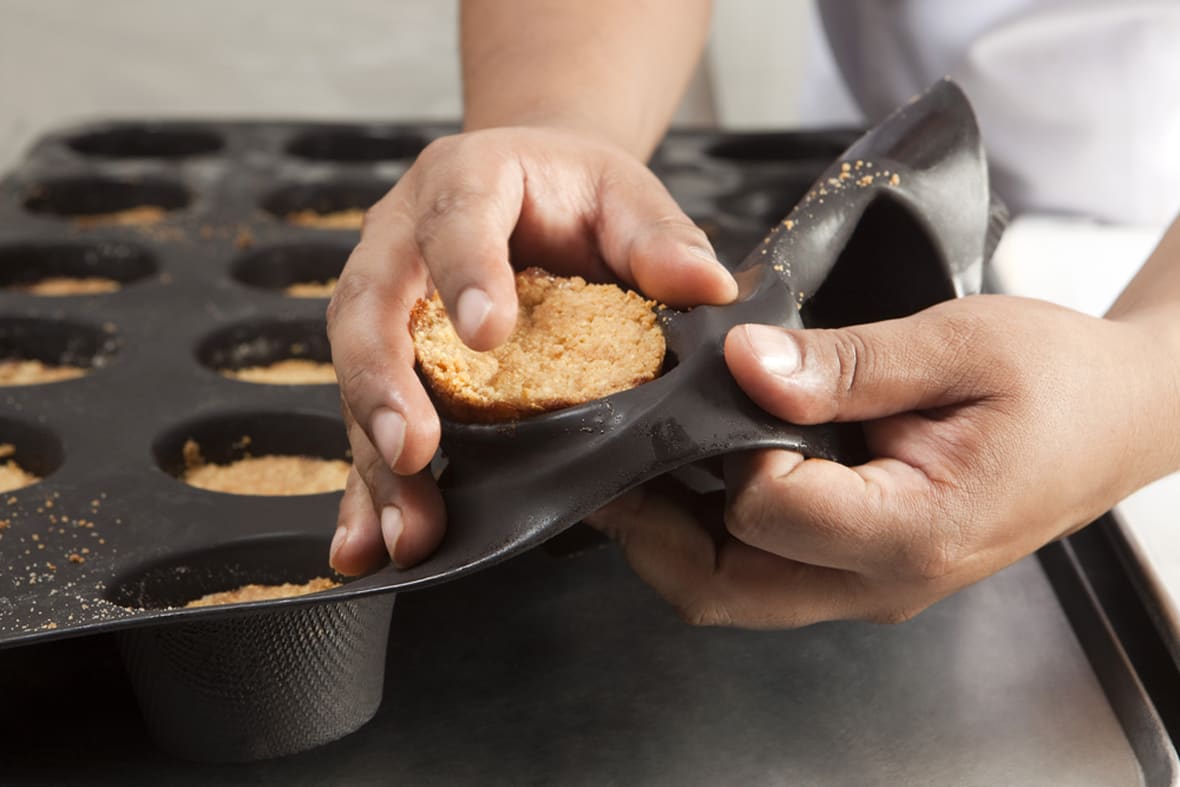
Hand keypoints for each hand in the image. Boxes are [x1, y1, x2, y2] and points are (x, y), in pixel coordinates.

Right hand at [326, 126, 737, 573]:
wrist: (533, 187)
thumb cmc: (576, 194)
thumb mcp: (625, 196)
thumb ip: (659, 237)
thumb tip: (706, 287)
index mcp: (465, 181)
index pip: (455, 220)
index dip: (464, 273)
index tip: (488, 335)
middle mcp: (402, 238)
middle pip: (370, 306)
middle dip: (383, 384)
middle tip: (414, 451)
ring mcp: (384, 300)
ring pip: (355, 374)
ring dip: (374, 457)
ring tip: (404, 529)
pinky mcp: (384, 358)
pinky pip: (364, 421)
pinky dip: (365, 488)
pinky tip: (366, 546)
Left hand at [585, 295, 1178, 627]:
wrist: (1118, 417)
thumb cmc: (1056, 377)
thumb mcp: (960, 344)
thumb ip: (847, 363)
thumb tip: (742, 365)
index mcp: (914, 529)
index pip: (764, 509)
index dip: (725, 446)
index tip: (725, 386)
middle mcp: (883, 581)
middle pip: (723, 587)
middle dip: (649, 529)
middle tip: (609, 459)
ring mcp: (871, 587)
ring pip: (733, 592)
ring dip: (671, 538)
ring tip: (638, 466)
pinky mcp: (863, 571)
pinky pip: (765, 574)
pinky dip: (714, 534)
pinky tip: (696, 475)